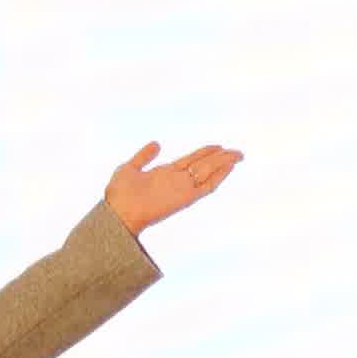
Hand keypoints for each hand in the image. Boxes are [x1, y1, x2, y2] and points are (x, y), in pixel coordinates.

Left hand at [102, 141, 241, 239]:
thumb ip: (143, 156)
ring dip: (224, 163)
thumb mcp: (128, 168)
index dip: (205, 152)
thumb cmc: (118, 195)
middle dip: (221, 157)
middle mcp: (176, 180)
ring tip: (238, 154)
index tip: (218, 145)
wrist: (117, 213)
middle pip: (203, 165)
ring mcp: (182, 189)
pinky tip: (229, 167)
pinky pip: (207, 186)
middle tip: (237, 151)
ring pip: (208, 172)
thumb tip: (156, 143)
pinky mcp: (185, 198)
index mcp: (164, 173)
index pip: (190, 161)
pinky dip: (219, 176)